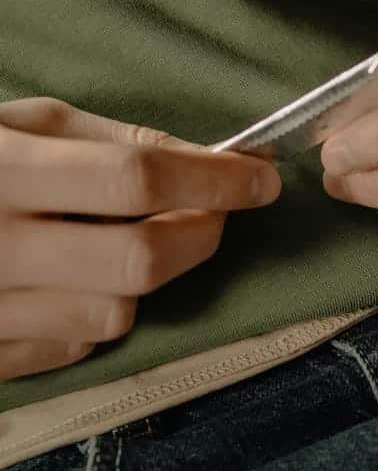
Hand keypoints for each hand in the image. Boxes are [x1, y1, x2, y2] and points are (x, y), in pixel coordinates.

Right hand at [0, 98, 280, 379]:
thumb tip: (207, 160)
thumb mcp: (15, 123)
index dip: (213, 181)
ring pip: (112, 313)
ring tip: (132, 243)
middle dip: (200, 236)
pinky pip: (69, 348)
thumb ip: (108, 140)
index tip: (260, 179)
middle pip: (138, 260)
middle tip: (216, 215)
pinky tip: (78, 281)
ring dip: (144, 279)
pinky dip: (93, 316)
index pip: (136, 179)